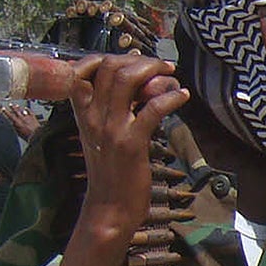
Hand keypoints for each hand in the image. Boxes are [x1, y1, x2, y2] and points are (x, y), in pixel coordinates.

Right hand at [0, 103, 40, 141]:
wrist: (37, 135)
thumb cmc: (27, 136)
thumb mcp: (18, 133)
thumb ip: (15, 127)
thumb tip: (12, 124)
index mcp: (17, 123)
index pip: (10, 116)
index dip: (6, 112)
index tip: (3, 108)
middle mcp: (22, 118)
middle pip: (16, 111)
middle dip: (12, 107)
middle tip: (10, 104)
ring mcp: (28, 117)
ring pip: (22, 110)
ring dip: (19, 108)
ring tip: (16, 105)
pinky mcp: (33, 117)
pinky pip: (30, 112)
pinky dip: (27, 109)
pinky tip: (26, 108)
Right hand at [70, 54, 187, 237]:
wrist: (109, 208)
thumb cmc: (110, 172)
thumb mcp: (102, 136)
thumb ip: (115, 109)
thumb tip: (141, 85)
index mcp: (83, 113)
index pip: (84, 69)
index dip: (110, 57)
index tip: (132, 62)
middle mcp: (93, 116)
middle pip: (111, 67)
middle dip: (141, 61)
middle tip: (162, 67)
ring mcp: (111, 129)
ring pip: (128, 80)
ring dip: (155, 71)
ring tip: (171, 76)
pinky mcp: (131, 143)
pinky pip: (152, 108)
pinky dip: (171, 96)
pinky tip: (182, 96)